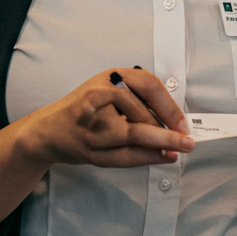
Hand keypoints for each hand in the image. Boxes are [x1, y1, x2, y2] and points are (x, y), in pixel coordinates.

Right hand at [16, 67, 194, 170]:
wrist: (50, 130)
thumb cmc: (85, 109)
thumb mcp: (107, 88)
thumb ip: (135, 96)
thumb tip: (172, 116)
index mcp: (109, 78)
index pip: (147, 84)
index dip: (168, 104)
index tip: (183, 120)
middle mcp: (99, 96)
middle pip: (143, 112)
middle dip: (168, 128)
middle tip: (187, 139)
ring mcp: (93, 124)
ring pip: (135, 136)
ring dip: (162, 145)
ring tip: (181, 149)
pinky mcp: (91, 148)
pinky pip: (125, 155)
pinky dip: (147, 158)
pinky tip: (163, 157)